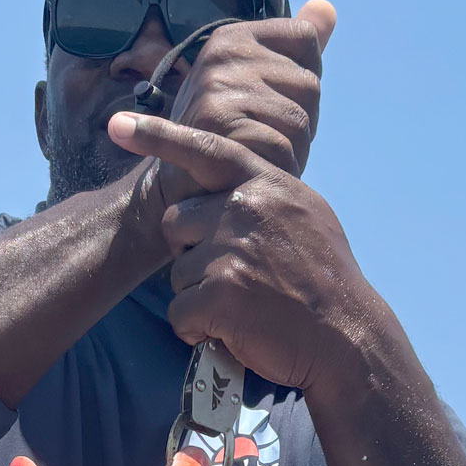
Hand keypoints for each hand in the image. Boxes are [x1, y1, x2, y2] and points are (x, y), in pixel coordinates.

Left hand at [107, 115, 374, 398]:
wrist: (347, 338)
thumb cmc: (327, 283)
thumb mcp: (307, 216)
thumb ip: (265, 197)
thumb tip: (231, 189)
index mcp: (266, 183)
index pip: (206, 150)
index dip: (159, 137)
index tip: (118, 127)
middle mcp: (245, 208)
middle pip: (176, 220)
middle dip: (191, 251)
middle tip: (232, 277)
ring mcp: (230, 250)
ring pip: (177, 273)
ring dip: (199, 297)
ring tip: (243, 308)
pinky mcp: (220, 294)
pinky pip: (179, 313)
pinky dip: (197, 330)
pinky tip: (232, 332)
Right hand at [151, 0, 335, 201]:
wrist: (175, 192)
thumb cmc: (224, 138)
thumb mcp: (253, 85)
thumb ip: (292, 50)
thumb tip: (328, 7)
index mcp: (233, 38)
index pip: (305, 39)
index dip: (302, 81)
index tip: (273, 105)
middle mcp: (223, 54)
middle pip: (309, 86)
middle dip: (298, 124)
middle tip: (261, 141)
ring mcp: (217, 89)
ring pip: (300, 122)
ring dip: (289, 153)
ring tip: (254, 159)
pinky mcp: (217, 127)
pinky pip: (280, 150)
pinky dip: (274, 172)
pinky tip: (250, 173)